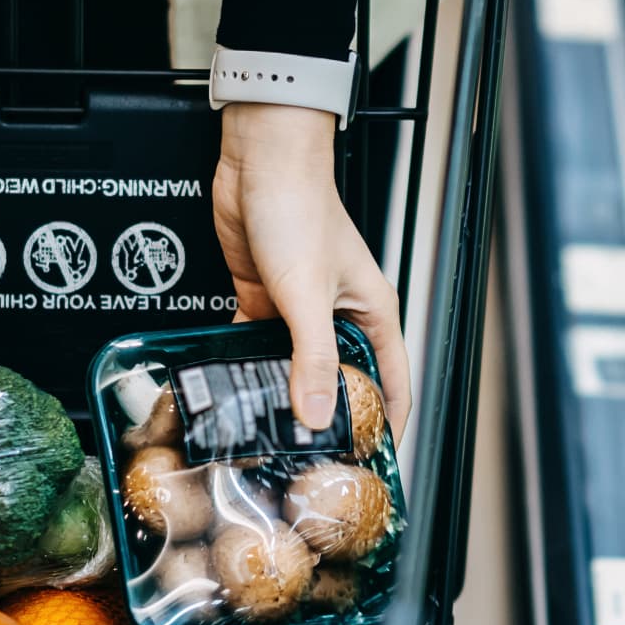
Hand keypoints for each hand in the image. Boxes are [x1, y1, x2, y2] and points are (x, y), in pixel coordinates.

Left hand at [212, 103, 409, 444]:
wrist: (259, 159)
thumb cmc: (300, 204)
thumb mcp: (307, 293)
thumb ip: (312, 357)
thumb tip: (315, 415)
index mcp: (372, 312)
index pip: (393, 382)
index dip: (385, 425)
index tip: (369, 465)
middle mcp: (340, 314)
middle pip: (341, 379)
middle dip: (326, 417)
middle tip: (305, 458)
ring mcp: (300, 308)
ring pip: (294, 366)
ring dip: (280, 393)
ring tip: (262, 431)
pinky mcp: (265, 298)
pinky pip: (259, 345)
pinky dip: (247, 366)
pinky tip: (231, 388)